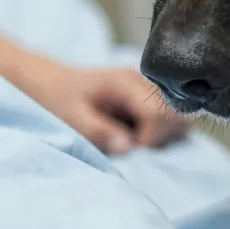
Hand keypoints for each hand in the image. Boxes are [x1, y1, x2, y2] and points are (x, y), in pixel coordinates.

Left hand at [27, 63, 189, 154]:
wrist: (51, 83)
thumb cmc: (56, 99)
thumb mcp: (71, 118)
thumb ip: (99, 131)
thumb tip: (129, 147)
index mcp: (125, 83)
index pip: (160, 112)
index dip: (150, 137)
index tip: (129, 148)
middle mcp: (143, 81)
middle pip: (176, 112)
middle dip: (160, 136)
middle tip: (133, 145)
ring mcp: (148, 87)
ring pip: (178, 114)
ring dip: (163, 134)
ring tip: (136, 140)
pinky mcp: (149, 96)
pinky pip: (169, 115)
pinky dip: (160, 131)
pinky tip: (138, 134)